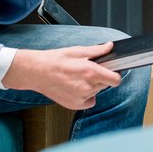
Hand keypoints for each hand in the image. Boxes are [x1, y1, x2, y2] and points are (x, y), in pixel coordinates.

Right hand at [1, 43, 122, 109]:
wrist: (37, 72)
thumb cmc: (56, 60)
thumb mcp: (78, 51)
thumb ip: (97, 51)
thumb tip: (110, 46)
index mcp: (91, 71)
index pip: (115, 79)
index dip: (115, 74)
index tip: (112, 71)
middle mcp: (88, 86)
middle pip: (106, 84)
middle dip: (101, 78)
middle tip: (88, 71)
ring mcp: (81, 97)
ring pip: (96, 92)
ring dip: (92, 86)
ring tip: (77, 78)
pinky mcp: (75, 105)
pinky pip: (89, 101)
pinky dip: (85, 96)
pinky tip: (75, 88)